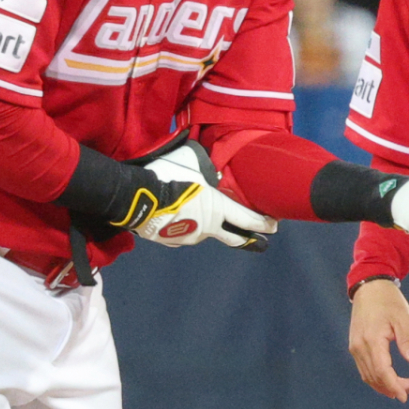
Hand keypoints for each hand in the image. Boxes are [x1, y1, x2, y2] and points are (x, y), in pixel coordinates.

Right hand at [136, 141, 276, 249]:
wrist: (134, 197)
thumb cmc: (166, 176)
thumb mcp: (192, 165)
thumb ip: (207, 171)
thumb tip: (211, 170)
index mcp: (217, 209)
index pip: (248, 220)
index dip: (263, 224)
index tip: (274, 226)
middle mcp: (208, 228)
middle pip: (234, 238)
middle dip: (249, 240)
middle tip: (261, 243)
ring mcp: (189, 237)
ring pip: (203, 230)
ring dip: (205, 223)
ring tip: (192, 209)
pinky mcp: (171, 241)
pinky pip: (183, 232)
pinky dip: (184, 225)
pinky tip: (174, 215)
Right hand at [349, 279, 408, 401]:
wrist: (369, 287)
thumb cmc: (388, 300)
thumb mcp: (403, 318)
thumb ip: (407, 340)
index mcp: (372, 340)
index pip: (382, 371)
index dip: (394, 385)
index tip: (406, 395)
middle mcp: (360, 347)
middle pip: (375, 377)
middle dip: (392, 387)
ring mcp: (355, 347)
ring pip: (367, 376)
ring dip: (384, 385)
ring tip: (403, 388)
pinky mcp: (354, 346)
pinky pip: (364, 369)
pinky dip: (376, 378)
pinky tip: (388, 380)